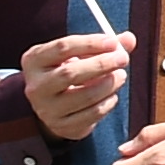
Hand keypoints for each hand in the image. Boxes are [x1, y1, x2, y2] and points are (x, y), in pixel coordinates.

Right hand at [16, 28, 131, 142]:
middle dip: (101, 64)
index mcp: (34, 60)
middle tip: (123, 59)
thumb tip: (129, 39)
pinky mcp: (61, 126)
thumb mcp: (78, 54)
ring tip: (121, 76)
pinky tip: (112, 95)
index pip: (63, 47)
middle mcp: (36, 86)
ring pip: (84, 96)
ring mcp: (46, 109)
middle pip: (70, 73)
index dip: (91, 43)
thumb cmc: (69, 71)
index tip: (113, 42)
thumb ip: (104, 46)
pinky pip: (92, 114)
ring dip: (109, 84)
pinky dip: (107, 103)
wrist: (54, 105)